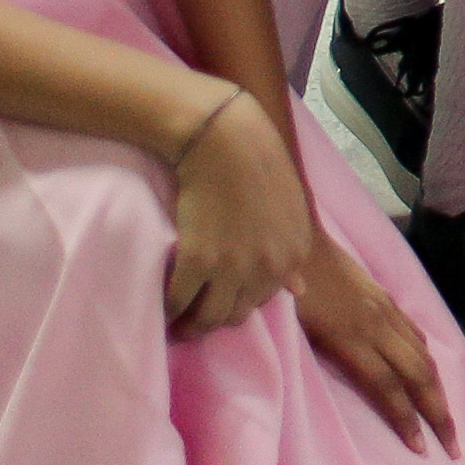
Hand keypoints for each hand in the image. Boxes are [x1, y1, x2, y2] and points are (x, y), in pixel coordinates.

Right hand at [162, 85, 311, 333]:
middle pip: (237, 314)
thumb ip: (291, 253)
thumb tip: (299, 290)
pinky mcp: (198, 261)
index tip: (224, 298)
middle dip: (217, 318)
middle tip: (197, 317)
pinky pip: (179, 301)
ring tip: (179, 324)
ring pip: (210, 317)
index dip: (242, 299)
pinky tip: (165, 306)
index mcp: (294, 254)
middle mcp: (269, 268)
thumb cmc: (258, 163)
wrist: (226, 139)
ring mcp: (234, 268)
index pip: (266, 299)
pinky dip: (170, 308)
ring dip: (192, 326)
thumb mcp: (290, 209)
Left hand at [285, 227, 464, 450]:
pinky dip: (427, 357)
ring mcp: (385, 310)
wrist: (301, 241)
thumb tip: (344, 379)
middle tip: (454, 446)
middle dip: (438, 412)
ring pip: (423, 354)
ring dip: (439, 390)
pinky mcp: (386, 298)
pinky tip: (430, 372)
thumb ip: (322, 354)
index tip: (420, 449)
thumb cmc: (286, 291)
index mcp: (351, 338)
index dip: (405, 419)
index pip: (387, 387)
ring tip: (448, 418)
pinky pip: (415, 332)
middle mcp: (377, 326)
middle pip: (417, 375)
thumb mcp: (295, 330)